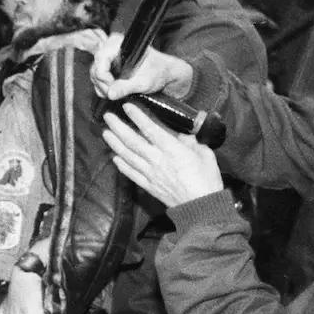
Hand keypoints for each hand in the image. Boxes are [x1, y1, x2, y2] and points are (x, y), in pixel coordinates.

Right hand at [90, 33, 194, 101]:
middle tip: (114, 93)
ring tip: (117, 92)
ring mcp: (109, 56)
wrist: (164, 72)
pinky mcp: (108, 65)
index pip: (100, 58)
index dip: (103, 75)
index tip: (111, 86)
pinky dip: (103, 87)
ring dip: (103, 87)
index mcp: (120, 44)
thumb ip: (126, 87)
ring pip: (95, 74)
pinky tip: (114, 90)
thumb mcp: (143, 82)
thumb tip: (110, 93)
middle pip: (95, 67)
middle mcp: (112, 47)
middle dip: (103, 84)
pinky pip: (98, 77)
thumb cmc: (158, 71)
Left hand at [102, 102, 224, 208]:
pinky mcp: (149, 186)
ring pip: (127, 156)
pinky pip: (131, 173)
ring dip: (114, 143)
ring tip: (106, 133)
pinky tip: (115, 157)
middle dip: (118, 127)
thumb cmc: (207, 179)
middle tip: (108, 116)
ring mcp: (151, 174)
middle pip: (132, 141)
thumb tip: (180, 135)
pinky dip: (121, 165)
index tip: (127, 106)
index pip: (150, 129)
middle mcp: (157, 160)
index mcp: (172, 149)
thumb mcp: (204, 153)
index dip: (137, 116)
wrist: (202, 206)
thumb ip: (189, 142)